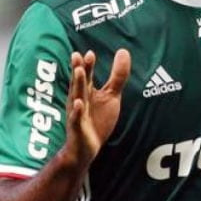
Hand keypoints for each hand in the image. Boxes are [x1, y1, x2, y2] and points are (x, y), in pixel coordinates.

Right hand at [63, 49, 130, 167]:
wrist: (85, 149)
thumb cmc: (97, 119)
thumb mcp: (111, 96)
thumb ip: (117, 76)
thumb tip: (123, 51)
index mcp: (86, 92)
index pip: (86, 76)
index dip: (87, 65)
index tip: (89, 53)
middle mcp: (79, 100)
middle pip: (80, 83)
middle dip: (79, 70)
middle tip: (78, 55)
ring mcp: (77, 114)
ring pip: (77, 97)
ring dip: (77, 84)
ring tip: (78, 71)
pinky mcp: (77, 128)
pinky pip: (76, 119)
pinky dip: (77, 112)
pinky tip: (79, 104)